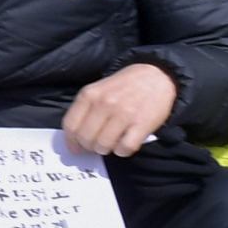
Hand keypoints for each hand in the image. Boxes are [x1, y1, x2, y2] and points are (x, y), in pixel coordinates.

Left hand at [64, 62, 179, 159]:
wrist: (156, 76)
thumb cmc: (124, 86)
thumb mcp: (98, 90)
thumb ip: (86, 109)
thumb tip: (75, 137)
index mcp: (89, 95)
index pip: (70, 125)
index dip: (71, 141)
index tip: (75, 148)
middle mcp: (104, 104)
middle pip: (85, 138)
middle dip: (89, 147)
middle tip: (96, 146)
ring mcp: (123, 114)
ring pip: (103, 145)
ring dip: (106, 149)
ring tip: (111, 144)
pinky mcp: (142, 124)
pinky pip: (125, 147)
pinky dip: (123, 151)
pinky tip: (125, 144)